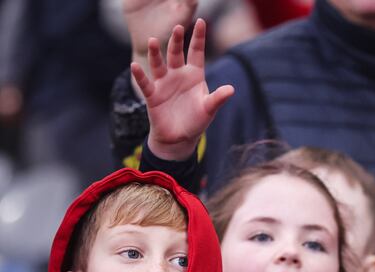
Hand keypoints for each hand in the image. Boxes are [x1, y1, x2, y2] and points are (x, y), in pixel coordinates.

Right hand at [131, 20, 233, 160]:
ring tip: (154, 40)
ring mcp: (164, 83)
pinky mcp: (153, 95)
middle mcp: (178, 75)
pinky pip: (145, 83)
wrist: (179, 138)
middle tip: (178, 26)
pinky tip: (134, 65)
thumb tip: (232, 89)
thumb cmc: (196, 121)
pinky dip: (140, 75)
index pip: (197, 52)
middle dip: (177, 41)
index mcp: (194, 75)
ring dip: (156, 53)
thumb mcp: (209, 109)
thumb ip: (218, 98)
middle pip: (177, 54)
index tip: (201, 21)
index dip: (198, 38)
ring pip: (159, 64)